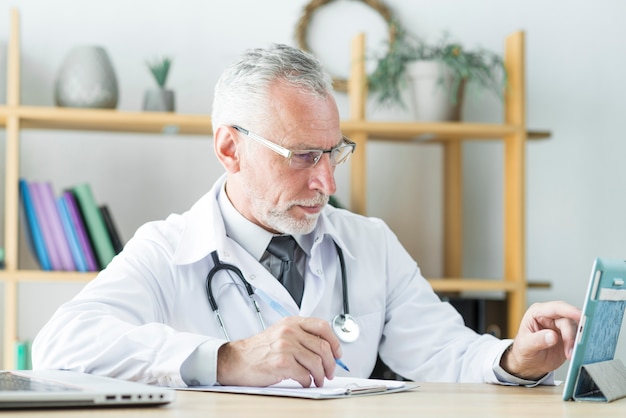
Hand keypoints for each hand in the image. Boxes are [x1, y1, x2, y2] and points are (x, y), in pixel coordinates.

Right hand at [216, 316, 341, 387]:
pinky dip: (308, 381)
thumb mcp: (280, 333)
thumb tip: (325, 348)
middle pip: (323, 347)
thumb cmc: (258, 350)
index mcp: (292, 323)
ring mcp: (286, 346)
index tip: (337, 353)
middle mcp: (290, 332)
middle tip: (330, 372)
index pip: (323, 327)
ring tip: (318, 380)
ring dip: (320, 375)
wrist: (236, 360)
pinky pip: (305, 374)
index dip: (335, 342)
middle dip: (331, 363)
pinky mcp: (282, 363)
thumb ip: (301, 336)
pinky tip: (304, 382)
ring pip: (317, 362)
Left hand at [501, 301, 580, 379]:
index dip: (569, 310)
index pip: (555, 308)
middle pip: (568, 320)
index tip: (580, 315)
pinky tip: (574, 354)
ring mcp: (560, 327)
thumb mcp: (525, 346)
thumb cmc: (523, 350)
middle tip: (570, 349)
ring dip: (575, 342)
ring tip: (569, 354)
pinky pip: (578, 338)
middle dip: (571, 335)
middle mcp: (551, 317)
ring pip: (575, 329)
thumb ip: (537, 340)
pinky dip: (578, 346)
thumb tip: (552, 336)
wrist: (529, 364)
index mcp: (537, 313)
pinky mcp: (568, 337)